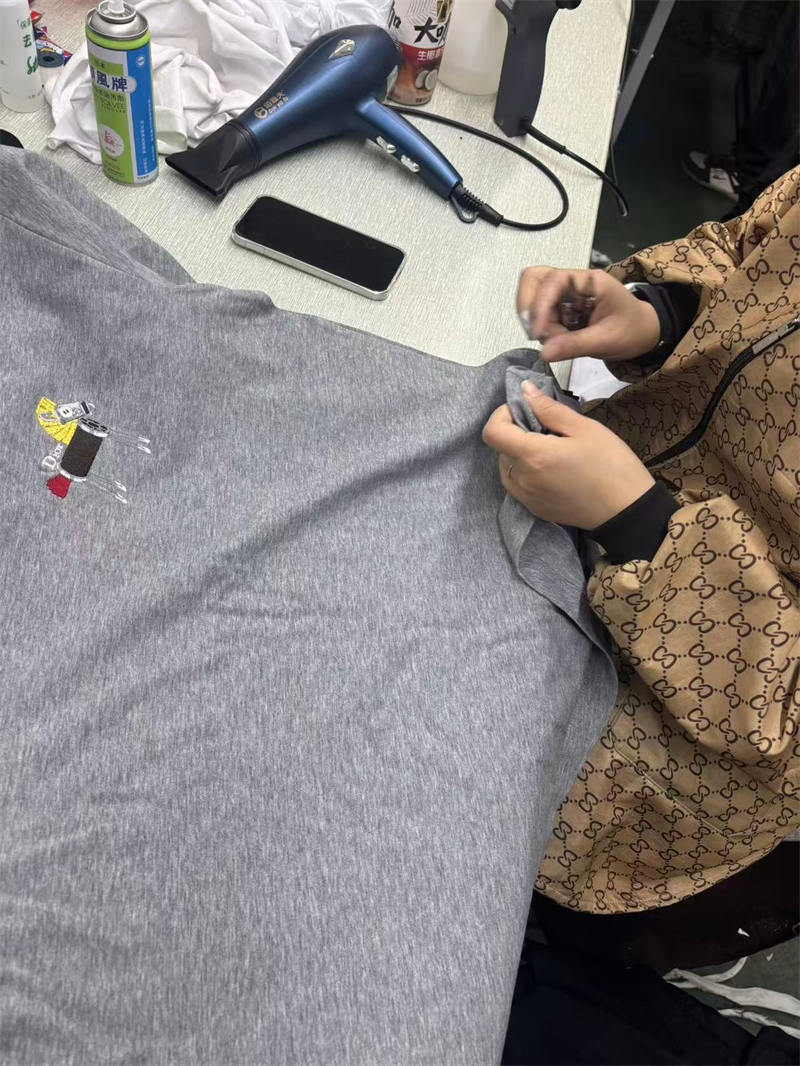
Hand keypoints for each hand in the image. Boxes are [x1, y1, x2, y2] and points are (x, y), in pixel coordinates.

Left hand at [482, 381, 654, 528]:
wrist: (627, 510)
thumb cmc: (611, 464)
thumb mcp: (584, 428)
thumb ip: (549, 409)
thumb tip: (524, 391)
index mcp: (532, 456)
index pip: (492, 432)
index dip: (502, 415)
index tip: (525, 410)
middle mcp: (522, 480)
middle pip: (500, 448)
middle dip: (516, 432)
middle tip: (547, 428)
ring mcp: (526, 498)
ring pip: (507, 467)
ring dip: (519, 453)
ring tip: (551, 449)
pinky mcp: (535, 509)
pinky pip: (518, 485)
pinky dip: (526, 471)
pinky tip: (552, 468)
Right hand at [517, 266, 659, 363]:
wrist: (644, 334)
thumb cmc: (632, 331)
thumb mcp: (607, 339)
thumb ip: (575, 345)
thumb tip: (544, 353)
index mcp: (589, 281)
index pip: (552, 280)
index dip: (539, 305)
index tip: (538, 333)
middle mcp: (573, 282)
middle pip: (534, 279)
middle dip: (529, 307)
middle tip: (536, 333)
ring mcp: (565, 295)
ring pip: (534, 298)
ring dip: (536, 322)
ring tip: (554, 341)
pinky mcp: (562, 309)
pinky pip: (541, 315)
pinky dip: (543, 330)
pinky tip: (558, 342)